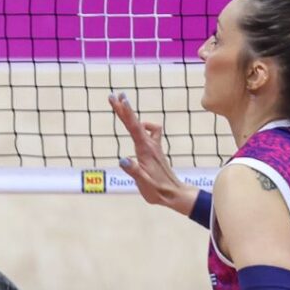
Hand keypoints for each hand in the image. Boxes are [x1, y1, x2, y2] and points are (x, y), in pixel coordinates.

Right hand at [109, 92, 193, 212]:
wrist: (175, 194)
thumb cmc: (158, 191)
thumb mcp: (144, 184)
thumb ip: (134, 171)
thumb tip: (122, 160)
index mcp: (145, 150)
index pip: (134, 128)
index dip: (126, 113)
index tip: (120, 100)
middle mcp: (150, 145)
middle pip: (135, 123)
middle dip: (124, 109)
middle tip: (114, 95)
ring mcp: (153, 147)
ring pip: (141, 125)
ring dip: (131, 115)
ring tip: (121, 105)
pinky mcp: (154, 150)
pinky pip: (149, 132)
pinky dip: (142, 126)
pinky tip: (138, 128)